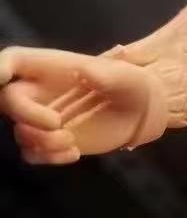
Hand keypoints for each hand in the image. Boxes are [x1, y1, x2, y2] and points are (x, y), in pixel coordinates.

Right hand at [0, 44, 163, 161]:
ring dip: (41, 141)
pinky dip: (48, 157)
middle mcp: (39, 91)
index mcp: (50, 66)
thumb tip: (84, 72)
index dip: (0, 67)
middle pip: (7, 99)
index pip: (13, 60)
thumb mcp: (126, 76)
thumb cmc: (131, 84)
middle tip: (57, 123)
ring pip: (20, 132)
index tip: (1, 76)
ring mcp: (42, 118)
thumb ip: (106, 74)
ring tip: (71, 140)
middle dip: (26, 114)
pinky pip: (33, 153)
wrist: (142, 112)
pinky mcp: (51, 141)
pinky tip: (74, 152)